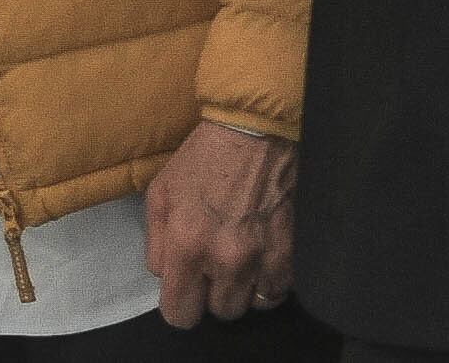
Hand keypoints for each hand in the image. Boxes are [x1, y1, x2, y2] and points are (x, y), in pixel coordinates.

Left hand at [144, 119, 297, 324]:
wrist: (253, 135)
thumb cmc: (201, 162)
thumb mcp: (160, 194)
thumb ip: (157, 243)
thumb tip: (166, 276)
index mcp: (186, 244)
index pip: (180, 312)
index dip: (180, 307)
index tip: (184, 294)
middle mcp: (225, 259)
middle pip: (219, 312)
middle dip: (212, 294)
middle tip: (213, 266)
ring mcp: (263, 259)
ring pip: (251, 306)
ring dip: (242, 289)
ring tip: (238, 260)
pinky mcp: (291, 255)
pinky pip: (278, 291)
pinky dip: (268, 281)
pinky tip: (261, 257)